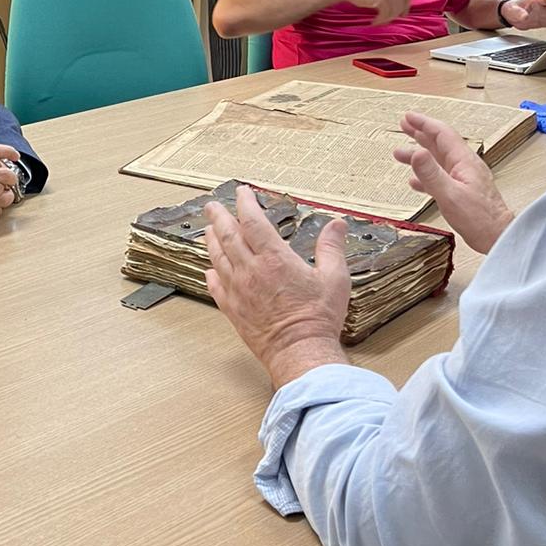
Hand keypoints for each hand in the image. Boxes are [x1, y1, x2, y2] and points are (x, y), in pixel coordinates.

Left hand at [204, 185, 349, 386]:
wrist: (300, 352)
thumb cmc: (317, 319)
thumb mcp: (335, 278)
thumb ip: (331, 248)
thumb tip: (336, 226)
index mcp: (275, 259)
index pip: (253, 221)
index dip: (245, 202)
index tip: (243, 192)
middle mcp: (251, 271)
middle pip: (228, 235)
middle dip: (219, 216)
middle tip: (212, 205)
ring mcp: (239, 290)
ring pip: (218, 258)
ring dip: (212, 240)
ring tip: (209, 230)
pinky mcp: (233, 310)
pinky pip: (216, 287)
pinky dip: (211, 274)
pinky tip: (210, 270)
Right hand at [344, 0, 412, 25]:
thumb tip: (397, 8)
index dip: (405, 8)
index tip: (402, 15)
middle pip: (401, 7)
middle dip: (394, 16)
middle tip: (385, 20)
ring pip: (394, 12)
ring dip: (386, 19)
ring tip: (377, 21)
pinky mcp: (383, 0)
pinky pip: (385, 15)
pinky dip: (380, 21)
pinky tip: (373, 22)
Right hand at [392, 112, 512, 253]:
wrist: (498, 237)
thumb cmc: (479, 219)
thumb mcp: (450, 195)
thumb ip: (431, 174)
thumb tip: (416, 152)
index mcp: (463, 162)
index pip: (442, 134)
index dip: (424, 124)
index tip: (408, 117)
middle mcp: (464, 166)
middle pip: (440, 144)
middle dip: (421, 133)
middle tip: (403, 125)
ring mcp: (464, 178)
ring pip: (438, 160)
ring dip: (419, 155)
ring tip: (400, 154)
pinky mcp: (463, 191)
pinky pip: (441, 177)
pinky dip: (426, 175)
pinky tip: (415, 182)